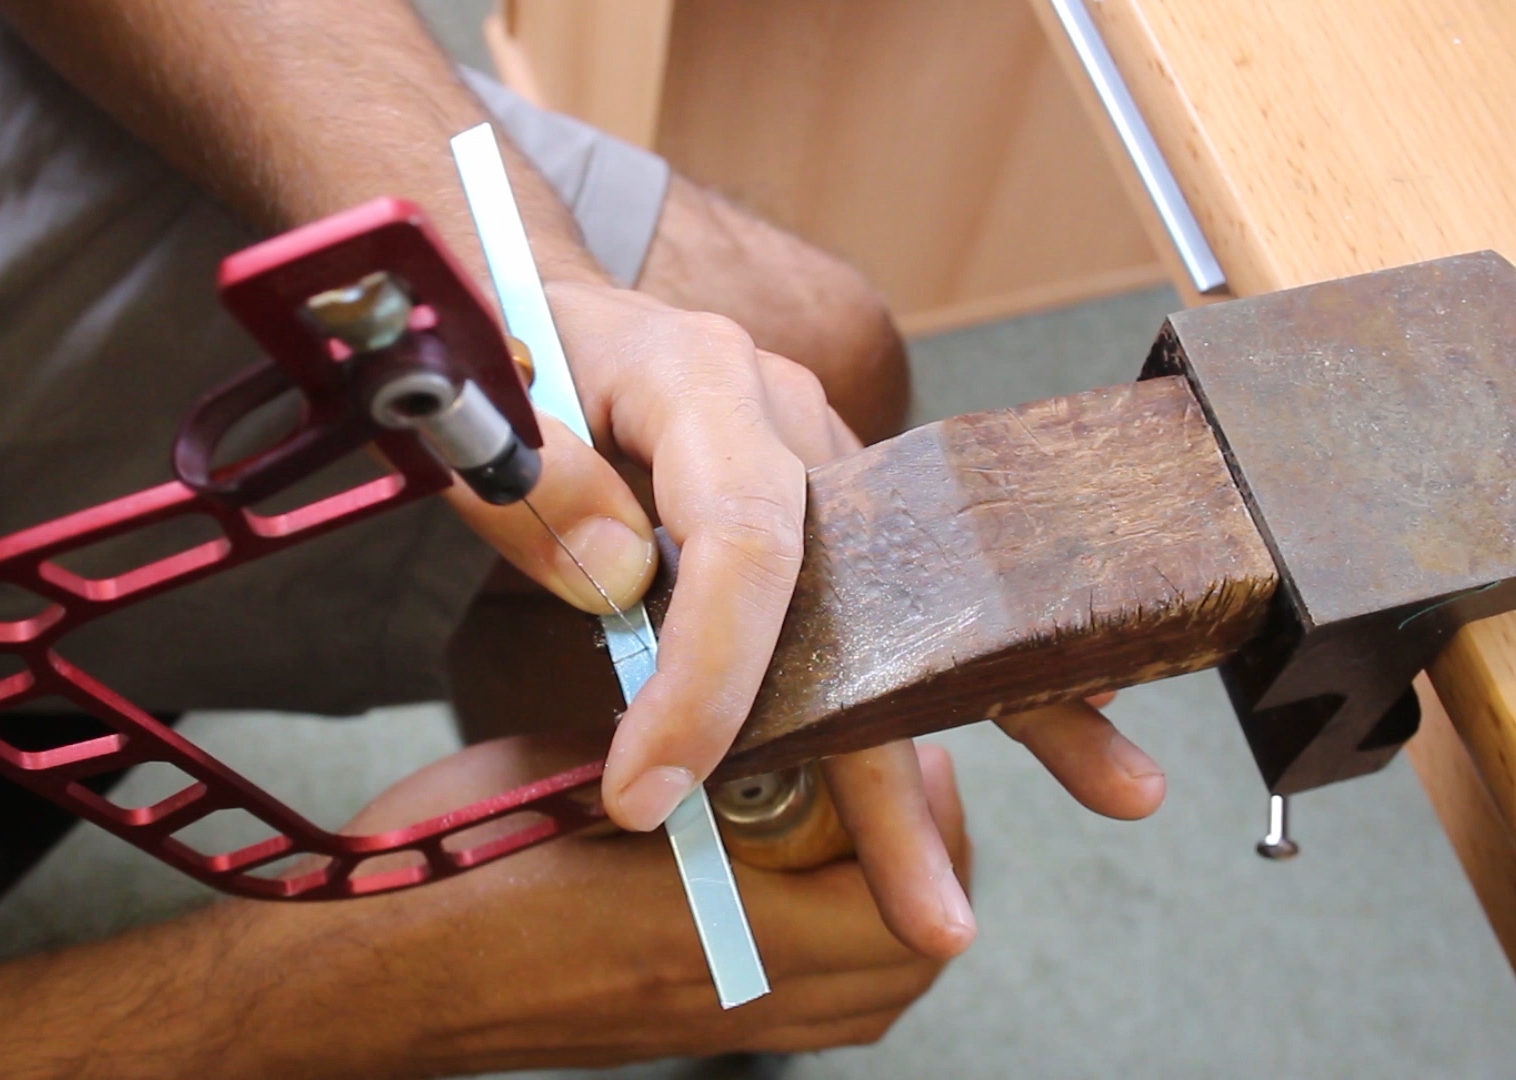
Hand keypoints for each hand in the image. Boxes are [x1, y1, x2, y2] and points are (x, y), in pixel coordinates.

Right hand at [226, 736, 970, 1076]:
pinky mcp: (676, 1037)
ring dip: (882, 920)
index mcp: (705, 935)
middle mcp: (721, 1000)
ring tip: (849, 829)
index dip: (920, 826)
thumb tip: (748, 702)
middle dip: (924, 873)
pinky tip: (788, 878)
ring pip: (863, 1005)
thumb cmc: (449, 864)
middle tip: (896, 786)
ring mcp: (700, 1030)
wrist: (362, 976)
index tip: (900, 752)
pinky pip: (808, 1016)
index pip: (890, 909)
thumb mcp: (570, 772)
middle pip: (899, 970)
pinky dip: (835, 957)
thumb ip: (676, 752)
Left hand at [438, 283, 1165, 963]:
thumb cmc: (499, 352)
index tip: (646, 794)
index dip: (708, 677)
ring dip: (950, 746)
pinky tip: (1040, 728)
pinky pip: (874, 610)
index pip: (744, 540)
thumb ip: (529, 481)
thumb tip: (619, 577)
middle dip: (897, 765)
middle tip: (939, 918)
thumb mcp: (475, 394)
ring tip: (1032, 856)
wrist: (542, 303)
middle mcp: (786, 417)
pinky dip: (932, 689)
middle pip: (858, 599)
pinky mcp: (821, 508)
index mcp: (699, 376)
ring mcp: (818, 461)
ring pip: (894, 617)